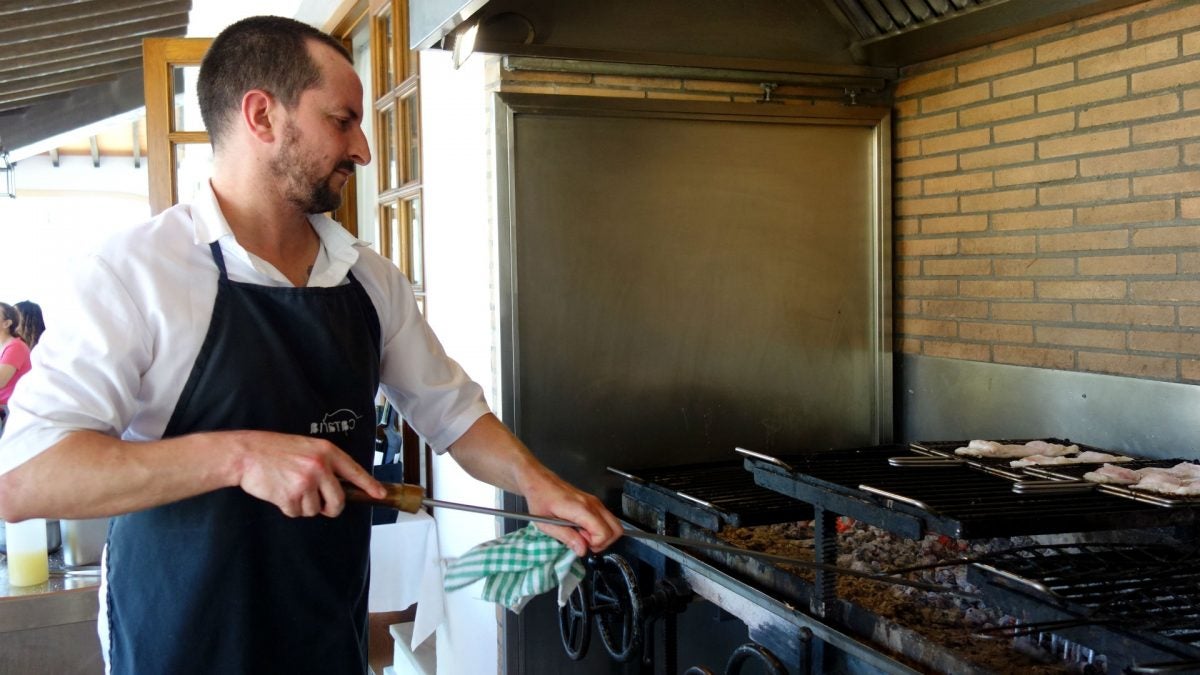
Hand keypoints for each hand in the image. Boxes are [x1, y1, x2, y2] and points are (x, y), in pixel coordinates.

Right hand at [226, 430, 385, 516]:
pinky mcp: (291, 496)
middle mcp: (320, 467)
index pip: (355, 471)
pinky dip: (289, 508)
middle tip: (321, 504)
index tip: (380, 494)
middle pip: (338, 501)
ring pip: (315, 510)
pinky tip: (280, 492)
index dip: (369, 485)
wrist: (246, 454)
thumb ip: (324, 463)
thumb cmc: (274, 450)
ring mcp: (306, 482)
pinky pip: (297, 513)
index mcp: (326, 452)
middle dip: (330, 508)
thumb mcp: (306, 448)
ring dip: (304, 506)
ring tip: (290, 488)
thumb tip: (339, 486)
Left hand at [521, 468, 622, 556]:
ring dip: (602, 536)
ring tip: (582, 535)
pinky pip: (606, 519)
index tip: (580, 542)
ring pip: (614, 524)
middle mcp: (593, 504)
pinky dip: (599, 529)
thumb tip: (582, 550)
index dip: (595, 544)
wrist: (540, 481)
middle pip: (616, 529)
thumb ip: (567, 537)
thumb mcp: (546, 524)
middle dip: (604, 542)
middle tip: (585, 543)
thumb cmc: (540, 500)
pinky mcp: (594, 502)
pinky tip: (582, 528)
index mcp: (582, 509)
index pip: (604, 533)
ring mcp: (595, 502)